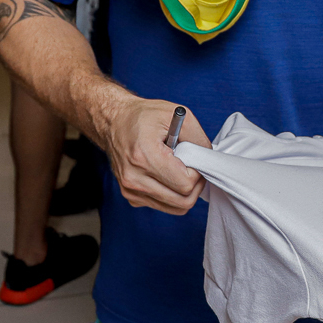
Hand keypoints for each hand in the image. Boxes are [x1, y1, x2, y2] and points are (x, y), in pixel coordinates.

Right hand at [101, 97, 209, 214]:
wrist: (114, 121)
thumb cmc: (144, 116)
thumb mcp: (177, 114)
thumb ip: (198, 139)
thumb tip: (209, 160)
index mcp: (144, 156)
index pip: (185, 184)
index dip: (198, 173)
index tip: (196, 159)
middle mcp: (133, 177)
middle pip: (182, 201)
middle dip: (196, 186)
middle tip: (194, 167)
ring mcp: (130, 190)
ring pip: (175, 207)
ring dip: (185, 191)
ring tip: (180, 169)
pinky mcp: (131, 196)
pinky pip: (163, 205)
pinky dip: (173, 194)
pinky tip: (168, 175)